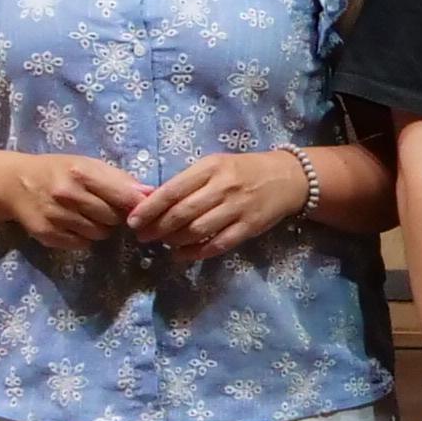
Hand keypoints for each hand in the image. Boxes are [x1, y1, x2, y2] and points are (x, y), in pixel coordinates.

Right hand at [0, 155, 147, 249]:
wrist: (14, 182)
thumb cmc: (59, 171)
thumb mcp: (89, 165)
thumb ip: (120, 179)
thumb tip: (151, 194)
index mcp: (81, 173)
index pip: (124, 197)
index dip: (136, 206)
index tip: (140, 208)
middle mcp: (67, 195)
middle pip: (114, 218)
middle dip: (115, 215)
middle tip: (105, 207)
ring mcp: (56, 216)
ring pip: (100, 234)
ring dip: (100, 227)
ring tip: (87, 214)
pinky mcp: (47, 235)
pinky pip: (82, 244)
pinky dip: (83, 237)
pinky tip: (73, 224)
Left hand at [127, 150, 309, 259]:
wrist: (288, 179)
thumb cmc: (243, 170)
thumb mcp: (215, 165)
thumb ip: (188, 181)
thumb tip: (153, 202)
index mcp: (211, 168)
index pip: (173, 190)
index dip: (149, 208)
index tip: (133, 221)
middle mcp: (223, 188)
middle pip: (183, 213)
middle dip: (158, 228)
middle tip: (143, 236)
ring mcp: (238, 209)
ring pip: (198, 231)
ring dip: (175, 241)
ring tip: (163, 243)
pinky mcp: (250, 227)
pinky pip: (218, 244)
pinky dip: (196, 253)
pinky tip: (182, 255)